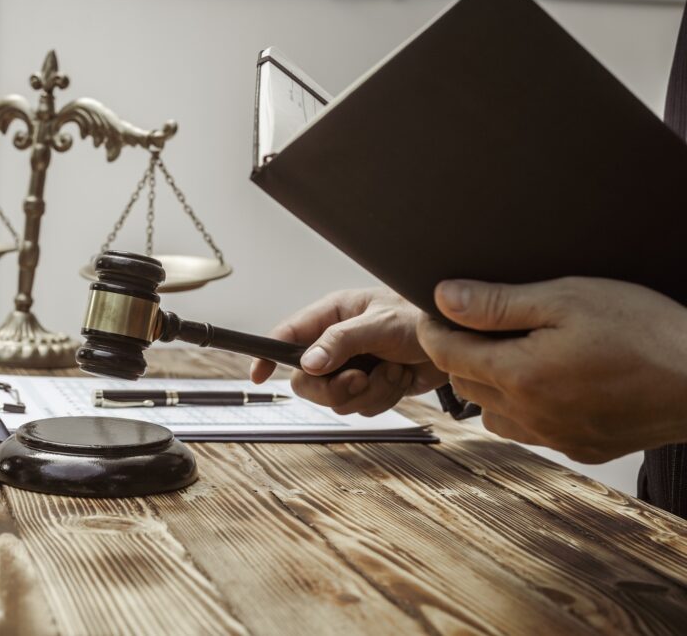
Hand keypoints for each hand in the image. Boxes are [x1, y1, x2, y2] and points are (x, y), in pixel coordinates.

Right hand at [251, 288, 447, 415]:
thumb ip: (341, 342)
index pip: (286, 336)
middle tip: (359, 380)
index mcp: (331, 316)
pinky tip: (401, 377)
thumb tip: (308, 362)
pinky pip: (363, 406)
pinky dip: (385, 397)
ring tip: (392, 370)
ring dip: (369, 391)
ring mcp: (354, 366)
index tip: (258, 374)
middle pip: (308, 380)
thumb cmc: (421, 314)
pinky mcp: (373, 385)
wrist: (462, 338)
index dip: (268, 356)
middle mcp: (337, 343)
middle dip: (335, 388)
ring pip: (337, 399)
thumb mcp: (379, 324)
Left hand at [417, 277, 686, 462]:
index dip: (433, 329)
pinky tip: (546, 382)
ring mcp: (554, 436)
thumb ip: (499, 302)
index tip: (434, 311)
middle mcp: (529, 413)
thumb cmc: (645, 332)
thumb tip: (444, 299)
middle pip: (464, 383)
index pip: (446, 354)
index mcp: (520, 375)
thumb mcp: (569, 298)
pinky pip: (528, 430)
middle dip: (459, 352)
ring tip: (513, 352)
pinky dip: (521, 407)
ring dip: (488, 383)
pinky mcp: (579, 447)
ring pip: (490, 413)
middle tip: (476, 324)